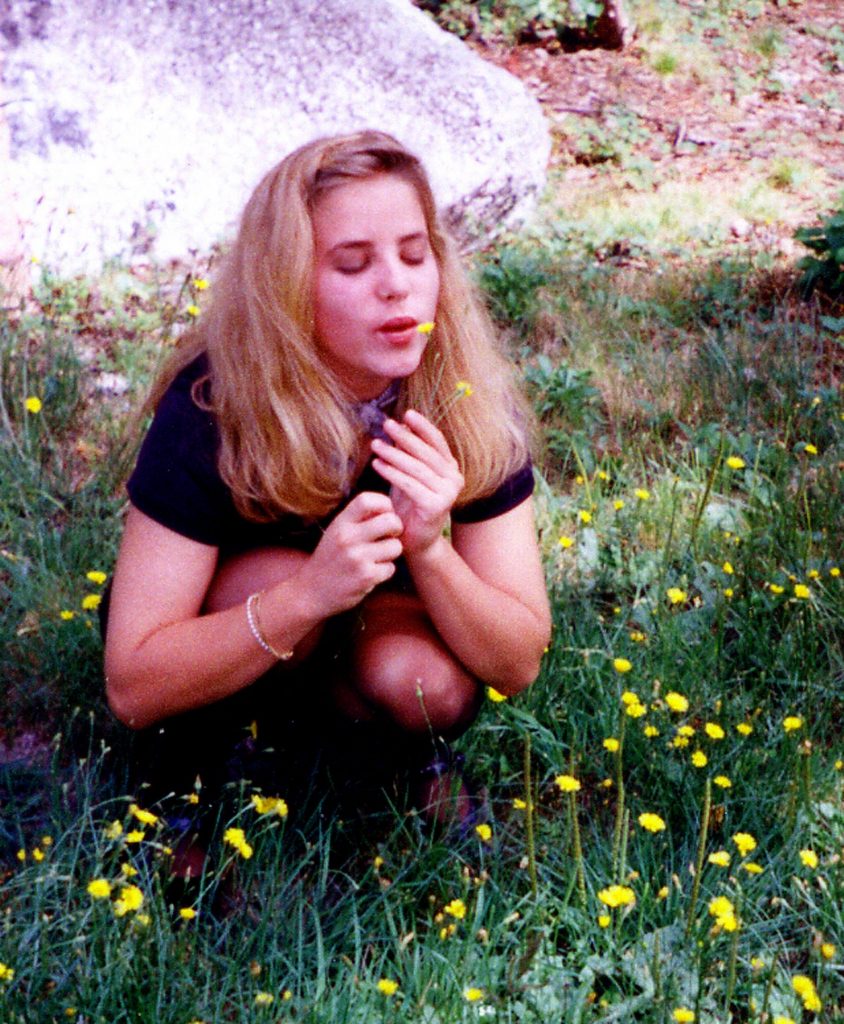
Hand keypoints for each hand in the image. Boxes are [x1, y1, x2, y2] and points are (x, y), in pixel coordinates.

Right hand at [298, 492, 403, 616]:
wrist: (311, 592)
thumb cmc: (330, 559)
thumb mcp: (336, 532)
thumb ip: (358, 519)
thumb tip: (389, 508)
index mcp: (340, 523)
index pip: (367, 499)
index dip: (384, 504)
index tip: (385, 514)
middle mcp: (348, 538)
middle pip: (391, 521)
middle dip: (397, 528)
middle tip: (390, 536)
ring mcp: (357, 558)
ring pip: (396, 546)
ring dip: (391, 553)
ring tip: (376, 558)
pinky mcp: (366, 577)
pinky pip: (391, 568)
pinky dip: (385, 572)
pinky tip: (370, 574)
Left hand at [370, 410, 463, 554]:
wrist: (416, 541)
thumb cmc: (410, 506)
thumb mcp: (409, 474)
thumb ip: (408, 453)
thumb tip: (400, 424)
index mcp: (451, 468)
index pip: (438, 442)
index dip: (423, 426)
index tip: (406, 414)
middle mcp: (454, 479)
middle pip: (426, 452)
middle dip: (405, 437)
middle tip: (386, 425)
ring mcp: (448, 493)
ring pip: (417, 468)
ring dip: (394, 454)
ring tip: (375, 444)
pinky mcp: (437, 506)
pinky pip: (410, 484)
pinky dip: (391, 473)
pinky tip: (377, 464)